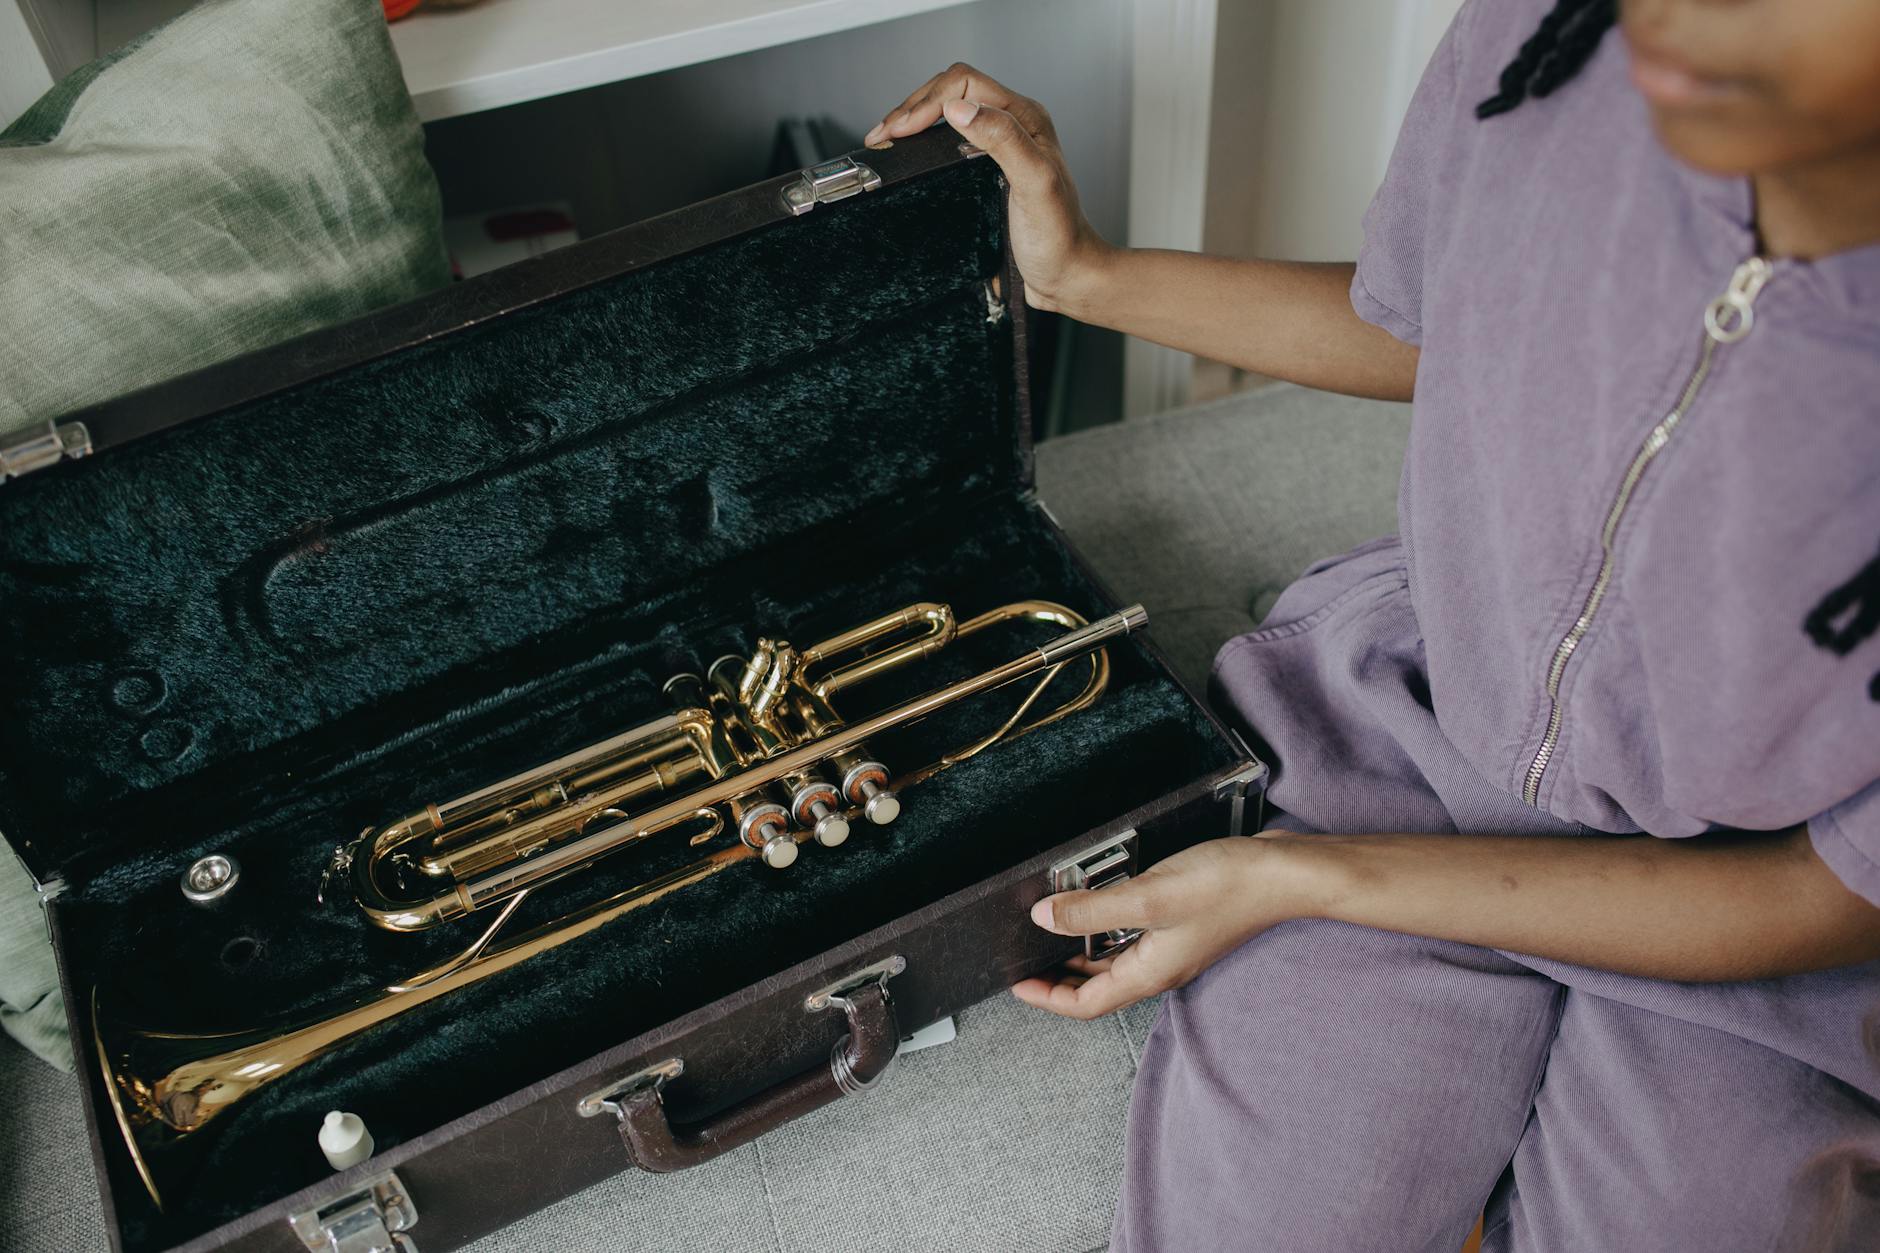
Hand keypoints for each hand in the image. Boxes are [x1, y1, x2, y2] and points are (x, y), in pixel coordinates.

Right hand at [863, 63, 1110, 312]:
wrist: (1067, 276)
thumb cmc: (1059, 238)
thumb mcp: (1035, 185)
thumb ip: (1003, 140)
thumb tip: (959, 109)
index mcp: (1026, 118)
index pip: (966, 84)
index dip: (927, 102)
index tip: (900, 130)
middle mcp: (1013, 125)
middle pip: (952, 92)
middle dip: (912, 106)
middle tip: (881, 134)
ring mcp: (999, 147)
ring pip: (948, 112)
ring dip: (914, 120)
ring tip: (885, 139)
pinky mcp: (987, 169)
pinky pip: (949, 139)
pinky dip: (922, 141)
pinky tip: (909, 153)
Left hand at [1013, 836, 1312, 1018]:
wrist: (1285, 873)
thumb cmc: (1228, 887)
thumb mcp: (1149, 897)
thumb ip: (1092, 909)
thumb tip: (1043, 919)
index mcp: (1148, 973)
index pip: (1086, 1004)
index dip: (1047, 998)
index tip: (1015, 984)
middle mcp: (1159, 968)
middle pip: (1096, 988)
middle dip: (1057, 980)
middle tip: (1023, 962)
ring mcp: (1172, 948)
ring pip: (1113, 962)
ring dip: (1079, 953)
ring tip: (1048, 933)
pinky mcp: (1181, 926)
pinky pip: (1131, 939)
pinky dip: (1106, 930)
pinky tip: (1097, 905)